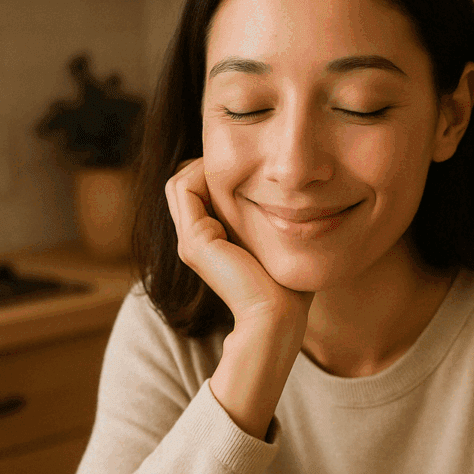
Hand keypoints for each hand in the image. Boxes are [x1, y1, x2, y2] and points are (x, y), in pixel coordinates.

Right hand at [165, 157, 313, 330]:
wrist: (276, 316)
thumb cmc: (287, 286)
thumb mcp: (276, 243)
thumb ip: (270, 220)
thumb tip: (293, 195)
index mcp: (208, 242)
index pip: (196, 191)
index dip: (214, 171)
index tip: (248, 164)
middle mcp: (193, 240)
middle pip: (183, 182)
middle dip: (207, 163)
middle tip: (242, 157)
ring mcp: (189, 240)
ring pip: (179, 181)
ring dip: (204, 164)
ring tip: (237, 163)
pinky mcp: (195, 240)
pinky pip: (185, 188)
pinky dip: (203, 172)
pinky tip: (236, 174)